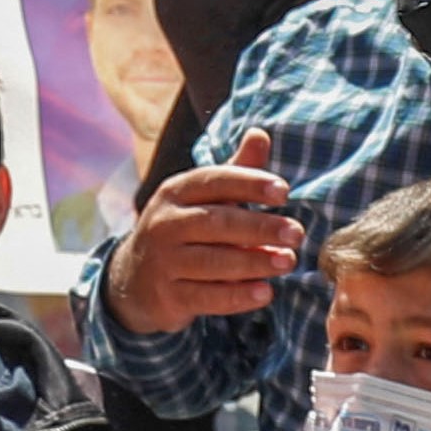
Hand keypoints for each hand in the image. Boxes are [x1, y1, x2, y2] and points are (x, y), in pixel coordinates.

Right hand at [99, 127, 301, 337]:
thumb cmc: (185, 229)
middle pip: (217, 222)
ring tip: (288, 261)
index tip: (284, 191)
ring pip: (213, 262)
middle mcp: (165, 223)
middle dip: (260, 227)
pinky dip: (237, 297)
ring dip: (254, 262)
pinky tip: (265, 293)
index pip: (214, 181)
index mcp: (176, 191)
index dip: (249, 184)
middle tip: (296, 233)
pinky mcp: (166, 297)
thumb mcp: (205, 197)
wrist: (134, 279)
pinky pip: (206, 297)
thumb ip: (236, 170)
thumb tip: (261, 134)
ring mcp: (162, 261)